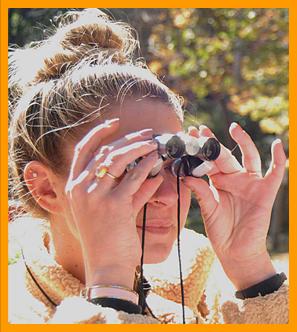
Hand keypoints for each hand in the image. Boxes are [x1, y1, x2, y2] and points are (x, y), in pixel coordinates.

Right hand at [64, 118, 162, 287]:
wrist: (106, 266)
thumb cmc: (107, 238)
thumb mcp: (108, 210)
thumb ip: (127, 190)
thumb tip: (150, 173)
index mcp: (74, 186)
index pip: (83, 149)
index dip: (99, 133)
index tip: (115, 123)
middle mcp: (80, 188)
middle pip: (105, 152)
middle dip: (128, 139)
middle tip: (147, 134)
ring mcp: (95, 196)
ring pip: (118, 160)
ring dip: (138, 148)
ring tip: (154, 144)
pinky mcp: (114, 205)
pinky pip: (134, 178)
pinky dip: (147, 167)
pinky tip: (157, 162)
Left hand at [184, 123, 286, 288]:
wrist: (236, 251)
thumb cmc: (220, 230)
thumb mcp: (207, 208)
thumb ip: (199, 191)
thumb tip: (186, 174)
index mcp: (218, 181)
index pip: (209, 160)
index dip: (200, 149)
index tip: (190, 134)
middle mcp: (234, 179)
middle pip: (225, 156)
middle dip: (214, 143)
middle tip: (201, 131)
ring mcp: (251, 183)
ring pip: (249, 157)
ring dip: (243, 142)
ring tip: (233, 128)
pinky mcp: (266, 192)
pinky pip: (275, 173)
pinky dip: (278, 159)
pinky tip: (276, 144)